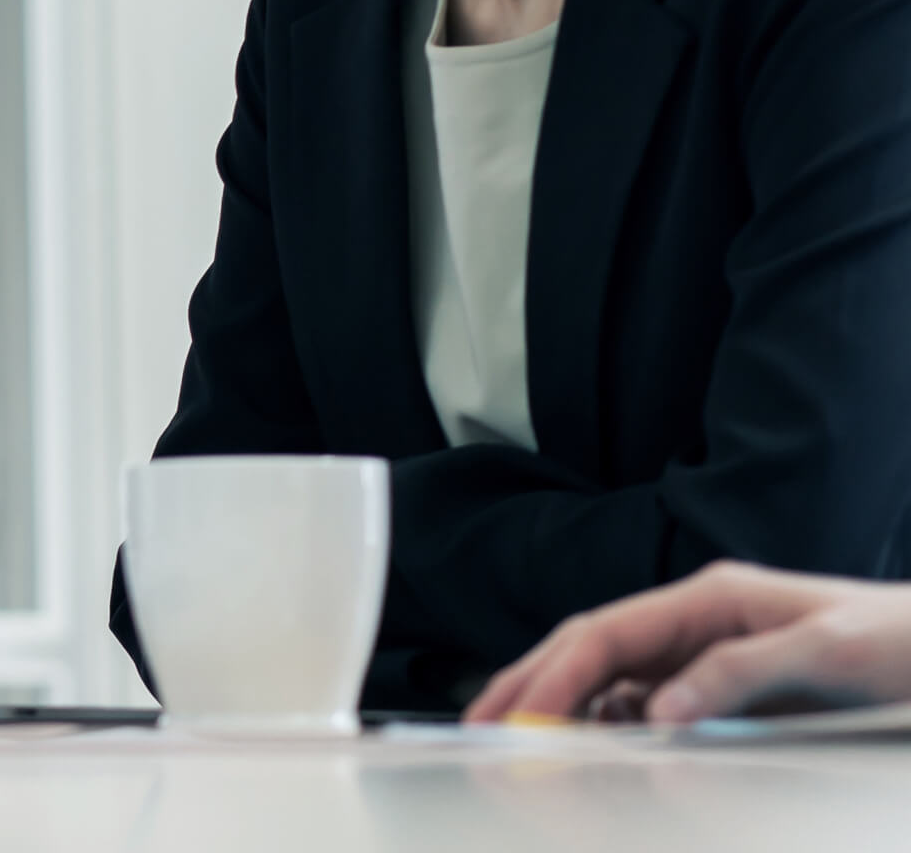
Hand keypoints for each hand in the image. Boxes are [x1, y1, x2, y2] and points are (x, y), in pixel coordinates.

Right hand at [464, 561, 910, 724]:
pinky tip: (589, 751)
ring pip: (609, 681)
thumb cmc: (904, 641)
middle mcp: (697, 623)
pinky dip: (607, 728)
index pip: (605, 634)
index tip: (523, 725)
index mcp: (712, 599)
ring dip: (562, 711)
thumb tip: (656, 710)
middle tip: (480, 731)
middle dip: (531, 687)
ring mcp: (706, 657)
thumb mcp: (830, 650)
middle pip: (589, 651)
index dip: (554, 678)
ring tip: (520, 747)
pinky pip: (646, 707)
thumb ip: (740, 672)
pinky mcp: (721, 691)